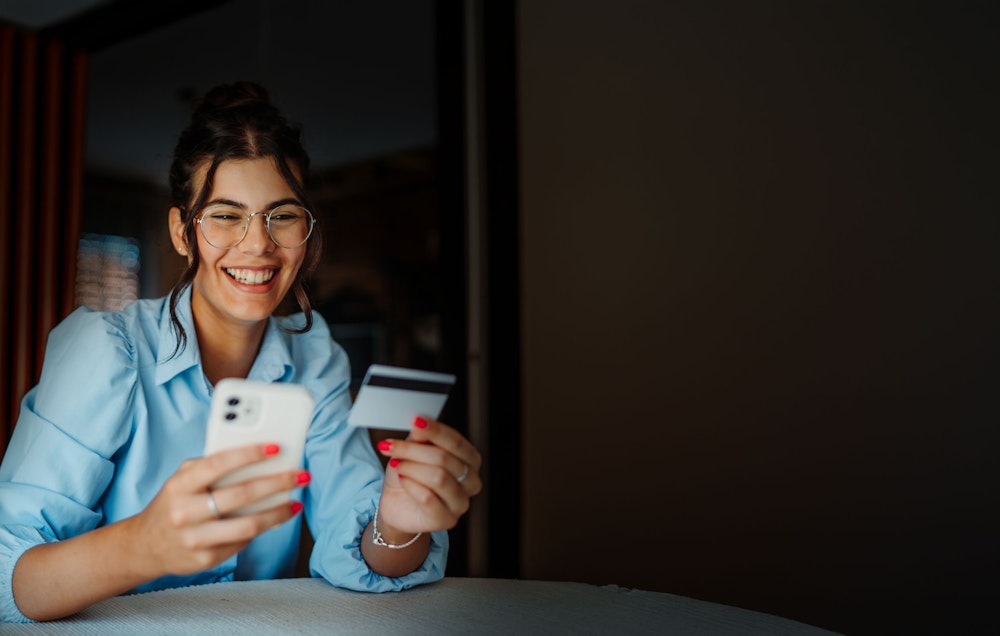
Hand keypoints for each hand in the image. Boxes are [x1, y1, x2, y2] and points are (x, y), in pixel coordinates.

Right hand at [129, 443, 306, 578]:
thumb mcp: (182, 479)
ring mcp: (195, 539)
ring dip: (278, 513)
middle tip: (300, 475)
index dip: (249, 454)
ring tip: (295, 503)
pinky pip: (242, 543)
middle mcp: (185, 512)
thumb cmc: (174, 502)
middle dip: (277, 483)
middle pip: (241, 495)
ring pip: (248, 525)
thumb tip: (256, 457)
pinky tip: (272, 520)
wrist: (145, 545)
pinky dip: (260, 529)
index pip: (218, 464)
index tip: (276, 447)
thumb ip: (211, 466)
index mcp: (180, 485)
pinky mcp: (205, 560)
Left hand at [374, 417, 481, 535]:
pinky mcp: (446, 520)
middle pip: (444, 459)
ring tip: (397, 465)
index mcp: (470, 461)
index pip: (457, 442)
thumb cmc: (410, 476)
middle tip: (392, 446)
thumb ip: (420, 438)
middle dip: (413, 450)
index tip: (415, 421)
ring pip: (438, 478)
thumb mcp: (413, 451)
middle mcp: (471, 482)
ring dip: (410, 468)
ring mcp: (461, 503)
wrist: (398, 506)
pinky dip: (410, 485)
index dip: (436, 430)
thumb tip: (421, 425)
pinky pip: (428, 498)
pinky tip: (403, 481)